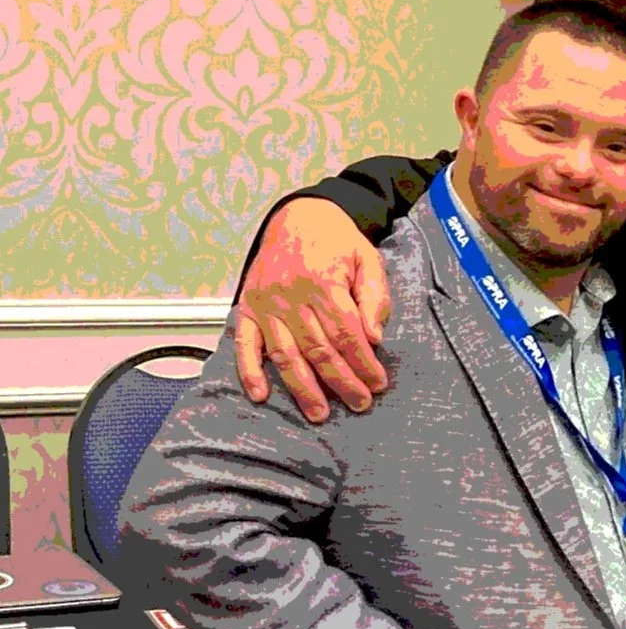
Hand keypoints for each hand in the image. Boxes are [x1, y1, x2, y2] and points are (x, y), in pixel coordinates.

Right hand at [234, 199, 391, 421]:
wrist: (299, 215)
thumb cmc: (337, 241)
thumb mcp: (367, 258)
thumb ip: (374, 297)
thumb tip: (373, 338)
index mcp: (323, 282)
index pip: (347, 334)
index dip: (364, 363)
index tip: (378, 383)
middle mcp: (291, 295)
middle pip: (319, 350)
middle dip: (341, 381)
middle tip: (359, 403)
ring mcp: (265, 303)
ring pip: (285, 354)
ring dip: (302, 388)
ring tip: (319, 413)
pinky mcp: (247, 306)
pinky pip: (245, 343)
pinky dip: (249, 371)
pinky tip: (260, 395)